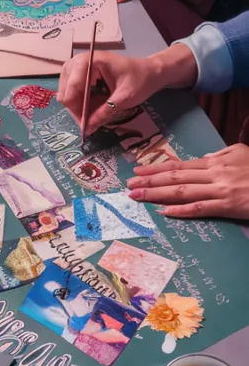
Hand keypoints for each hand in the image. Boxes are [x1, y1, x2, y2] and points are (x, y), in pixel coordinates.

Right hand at [58, 46, 197, 134]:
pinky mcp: (78, 74)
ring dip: (78, 108)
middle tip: (91, 123)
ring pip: (66, 94)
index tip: (87, 125)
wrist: (150, 71)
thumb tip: (87, 129)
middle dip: (77, 110)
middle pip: (66, 92)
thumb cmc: (140, 79)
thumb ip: (105, 112)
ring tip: (94, 115)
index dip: (77, 109)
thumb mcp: (124, 98)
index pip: (71, 89)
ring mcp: (76, 68)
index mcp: (89, 61)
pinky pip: (71, 93)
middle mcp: (77, 62)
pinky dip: (80, 103)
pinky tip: (93, 107)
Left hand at [127, 144, 248, 218]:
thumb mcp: (241, 153)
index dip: (157, 169)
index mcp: (216, 162)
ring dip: (157, 194)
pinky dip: (182, 210)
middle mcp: (214, 174)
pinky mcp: (229, 205)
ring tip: (138, 197)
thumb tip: (204, 157)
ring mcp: (221, 190)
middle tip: (128, 185)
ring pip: (183, 192)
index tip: (138, 171)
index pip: (180, 165)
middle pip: (176, 177)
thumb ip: (221, 154)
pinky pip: (202, 208)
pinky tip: (165, 212)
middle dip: (150, 181)